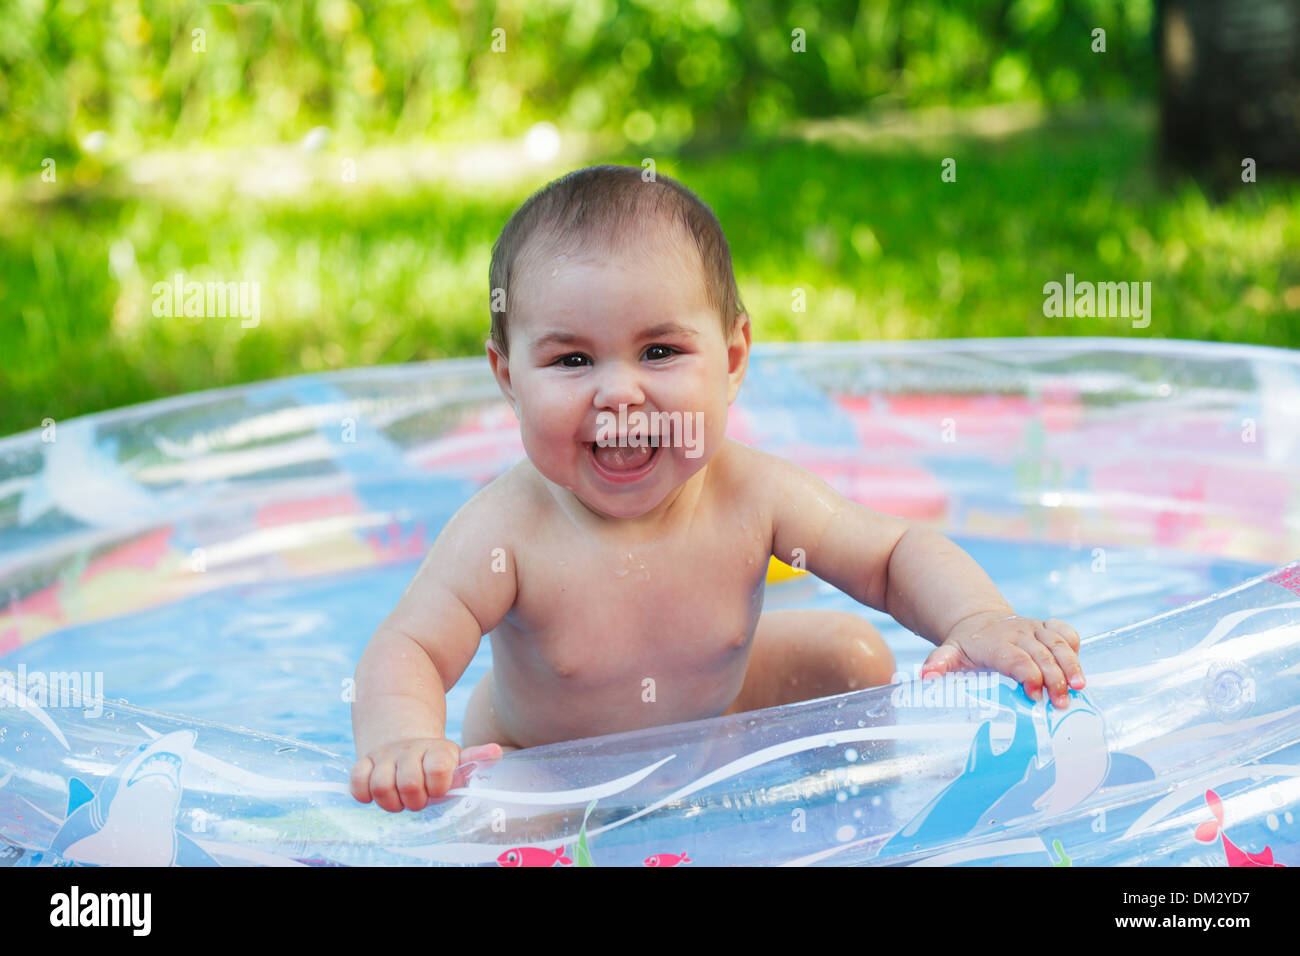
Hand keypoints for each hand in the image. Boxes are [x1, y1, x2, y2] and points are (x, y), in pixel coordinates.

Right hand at [350, 738, 503, 811]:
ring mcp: (385, 756)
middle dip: (415, 800)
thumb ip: (476, 759)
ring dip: (391, 802)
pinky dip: (364, 793)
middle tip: (419, 798)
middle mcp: (410, 750)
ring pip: (381, 787)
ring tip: (400, 800)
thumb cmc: (436, 761)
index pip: (438, 769)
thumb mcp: (456, 759)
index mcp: (437, 750)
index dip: (438, 786)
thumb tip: (497, 751)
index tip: (439, 788)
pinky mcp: (364, 762)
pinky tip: (375, 794)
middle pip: (409, 784)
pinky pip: (357, 782)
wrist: (404, 739)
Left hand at [921, 611, 1083, 708]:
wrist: (978, 621)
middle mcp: (1017, 633)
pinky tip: (1078, 670)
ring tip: (1080, 688)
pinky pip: (1066, 632)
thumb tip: (926, 677)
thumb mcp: (948, 653)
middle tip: (1061, 704)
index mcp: (995, 643)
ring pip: (1059, 643)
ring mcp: (1035, 628)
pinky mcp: (1047, 627)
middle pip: (1042, 654)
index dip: (1028, 675)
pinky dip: (1075, 647)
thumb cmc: (966, 646)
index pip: (1015, 658)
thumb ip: (938, 664)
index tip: (1034, 697)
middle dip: (1054, 678)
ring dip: (1071, 665)